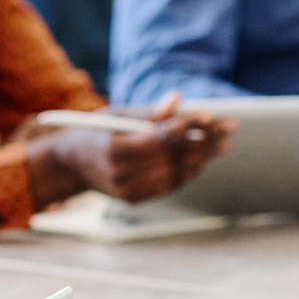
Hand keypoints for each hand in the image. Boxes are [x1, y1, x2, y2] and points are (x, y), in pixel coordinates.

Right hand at [24, 93, 234, 206]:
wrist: (69, 164)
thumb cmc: (94, 131)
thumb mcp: (115, 114)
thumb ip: (147, 111)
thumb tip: (176, 99)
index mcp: (114, 150)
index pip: (161, 139)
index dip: (188, 126)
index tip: (209, 114)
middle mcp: (122, 175)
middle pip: (174, 157)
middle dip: (205, 140)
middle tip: (229, 126)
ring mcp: (129, 191)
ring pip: (177, 174)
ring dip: (203, 157)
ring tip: (223, 141)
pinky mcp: (135, 200)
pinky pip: (171, 185)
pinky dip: (189, 170)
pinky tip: (203, 157)